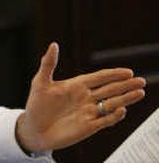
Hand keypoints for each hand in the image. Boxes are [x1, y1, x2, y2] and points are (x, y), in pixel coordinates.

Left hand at [15, 42, 145, 151]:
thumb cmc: (35, 105)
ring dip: (125, 99)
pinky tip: (121, 110)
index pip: (99, 78)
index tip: (127, 71)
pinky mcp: (88, 127)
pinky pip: (105, 121)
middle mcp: (85, 98)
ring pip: (111, 104)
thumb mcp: (40, 82)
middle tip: (141, 81)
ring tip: (140, 92)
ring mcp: (88, 112)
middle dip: (125, 85)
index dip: (113, 74)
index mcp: (76, 85)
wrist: (33, 129)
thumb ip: (48, 64)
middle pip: (110, 90)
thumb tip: (53, 44)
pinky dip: (114, 116)